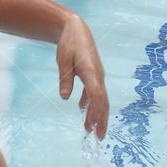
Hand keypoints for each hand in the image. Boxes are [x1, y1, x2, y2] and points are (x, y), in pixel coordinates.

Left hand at [56, 15, 108, 138]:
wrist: (75, 28)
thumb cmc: (69, 43)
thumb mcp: (62, 60)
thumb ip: (64, 79)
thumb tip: (65, 97)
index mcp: (91, 72)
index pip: (97, 96)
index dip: (95, 113)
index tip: (91, 128)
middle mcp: (98, 76)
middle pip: (103, 102)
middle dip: (101, 120)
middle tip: (98, 138)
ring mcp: (97, 75)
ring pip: (100, 99)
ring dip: (96, 114)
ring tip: (90, 130)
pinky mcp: (93, 74)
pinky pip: (94, 92)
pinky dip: (90, 103)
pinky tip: (82, 110)